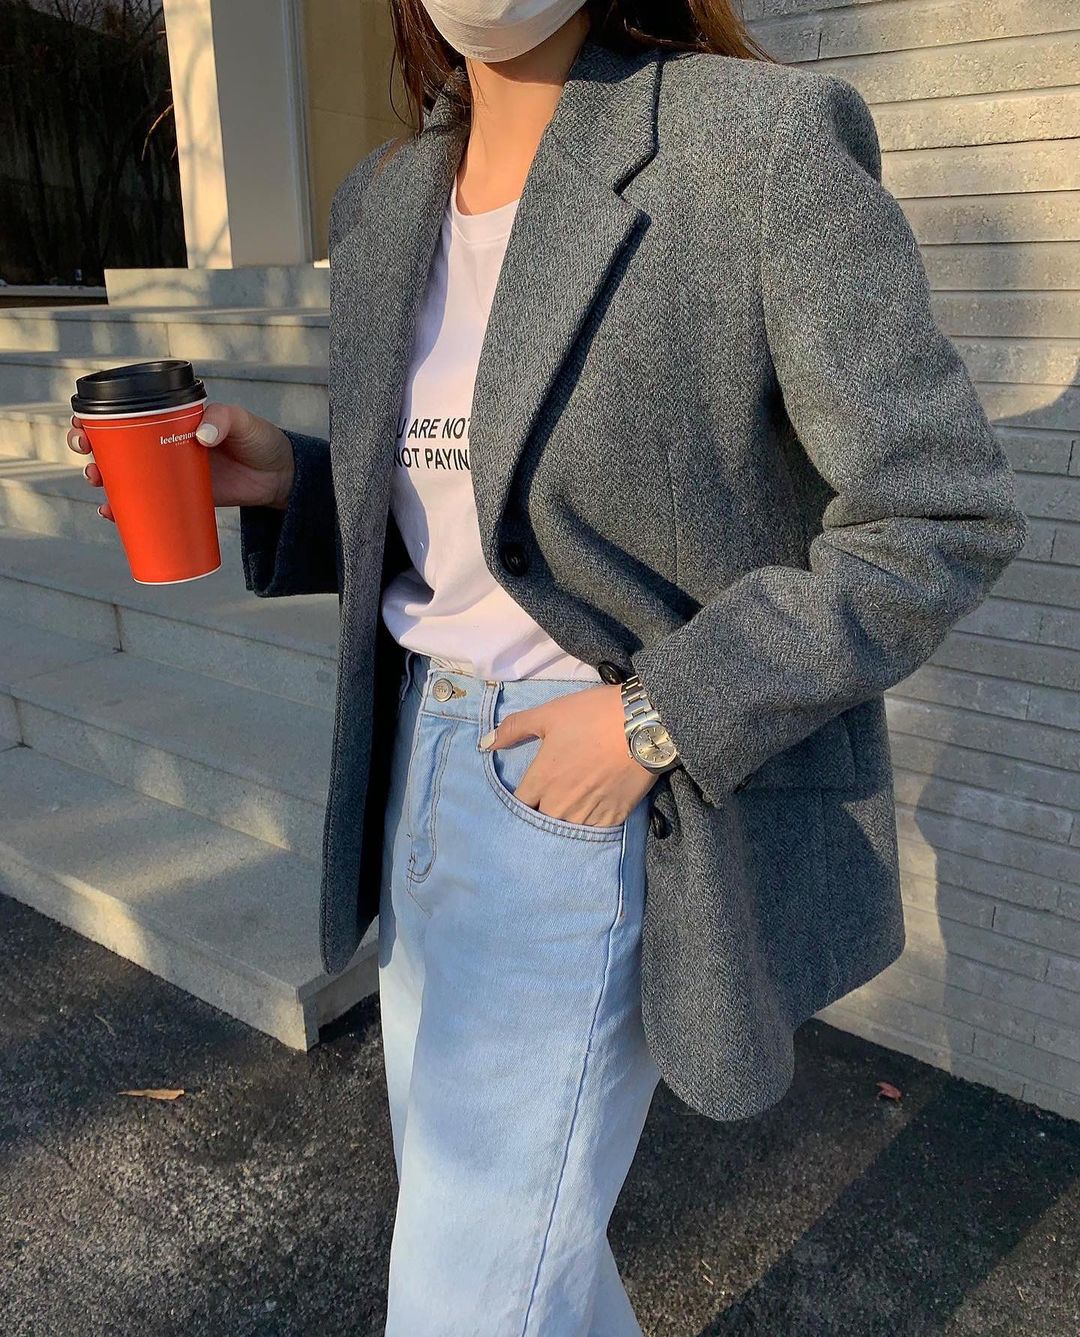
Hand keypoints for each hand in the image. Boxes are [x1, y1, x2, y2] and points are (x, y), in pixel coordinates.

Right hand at [68, 402, 295, 522]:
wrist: (279, 476)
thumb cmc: (260, 440)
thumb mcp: (242, 422)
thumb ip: (223, 420)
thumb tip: (201, 437)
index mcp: (170, 419)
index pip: (126, 414)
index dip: (97, 418)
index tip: (83, 424)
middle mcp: (162, 444)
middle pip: (115, 445)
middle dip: (92, 450)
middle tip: (88, 457)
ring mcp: (169, 473)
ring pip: (125, 476)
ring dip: (103, 480)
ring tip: (99, 486)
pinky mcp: (179, 498)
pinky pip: (145, 504)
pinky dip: (125, 510)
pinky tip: (111, 514)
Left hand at [480, 684, 656, 825]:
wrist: (643, 724)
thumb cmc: (593, 715)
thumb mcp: (549, 714)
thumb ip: (515, 728)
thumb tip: (485, 743)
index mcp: (541, 780)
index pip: (519, 805)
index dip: (522, 800)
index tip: (528, 793)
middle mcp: (560, 804)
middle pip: (540, 820)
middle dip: (540, 812)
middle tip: (549, 799)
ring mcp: (587, 814)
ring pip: (565, 830)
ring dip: (563, 821)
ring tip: (569, 809)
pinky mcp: (613, 818)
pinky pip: (592, 832)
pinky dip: (589, 825)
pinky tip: (591, 814)